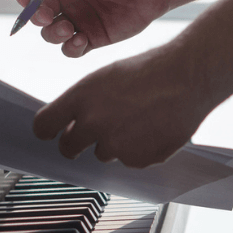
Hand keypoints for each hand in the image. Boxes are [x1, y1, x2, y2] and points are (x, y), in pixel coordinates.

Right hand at [15, 0, 170, 56]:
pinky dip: (71, 48)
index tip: (26, 1)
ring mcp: (77, 20)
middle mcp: (66, 0)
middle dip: (37, 18)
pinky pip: (71, 49)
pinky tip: (81, 40)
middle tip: (48, 17)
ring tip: (67, 29)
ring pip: (51, 35)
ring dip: (52, 35)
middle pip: (37, 15)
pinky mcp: (91, 38)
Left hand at [32, 44, 211, 167]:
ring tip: (138, 119)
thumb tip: (69, 124)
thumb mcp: (106, 77)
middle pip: (68, 148)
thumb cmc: (150, 71)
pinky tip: (152, 128)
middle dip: (77, 143)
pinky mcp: (138, 160)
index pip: (44, 126)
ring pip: (103, 154)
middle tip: (95, 132)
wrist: (189, 77)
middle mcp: (93, 124)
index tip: (53, 132)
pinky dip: (138, 149)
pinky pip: (129, 161)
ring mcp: (116, 145)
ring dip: (114, 143)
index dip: (48, 130)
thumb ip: (84, 102)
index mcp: (81, 98)